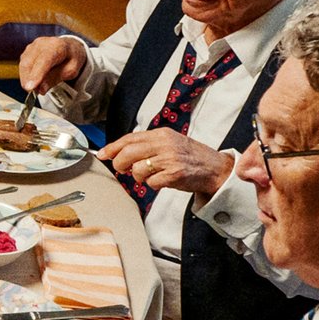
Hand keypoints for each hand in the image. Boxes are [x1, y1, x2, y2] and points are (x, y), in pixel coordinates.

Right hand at [18, 35, 87, 94]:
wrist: (68, 47)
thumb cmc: (70, 58)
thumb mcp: (70, 71)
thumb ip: (55, 79)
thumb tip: (40, 89)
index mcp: (57, 45)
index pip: (44, 60)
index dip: (37, 74)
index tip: (30, 87)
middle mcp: (42, 43)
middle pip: (29, 63)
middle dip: (29, 80)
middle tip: (34, 93)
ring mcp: (32, 46)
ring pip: (23, 65)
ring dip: (27, 79)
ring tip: (36, 88)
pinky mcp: (26, 52)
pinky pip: (22, 66)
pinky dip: (26, 76)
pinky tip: (33, 81)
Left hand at [99, 128, 235, 197]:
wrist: (216, 169)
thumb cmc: (191, 158)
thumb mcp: (170, 143)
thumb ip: (147, 146)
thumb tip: (120, 153)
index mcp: (162, 134)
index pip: (129, 138)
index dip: (112, 147)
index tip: (102, 154)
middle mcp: (165, 144)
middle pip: (128, 153)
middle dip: (120, 164)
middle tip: (123, 169)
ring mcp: (170, 159)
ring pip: (137, 169)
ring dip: (139, 177)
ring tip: (151, 175)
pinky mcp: (174, 174)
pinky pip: (151, 182)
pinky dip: (154, 185)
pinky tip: (163, 181)